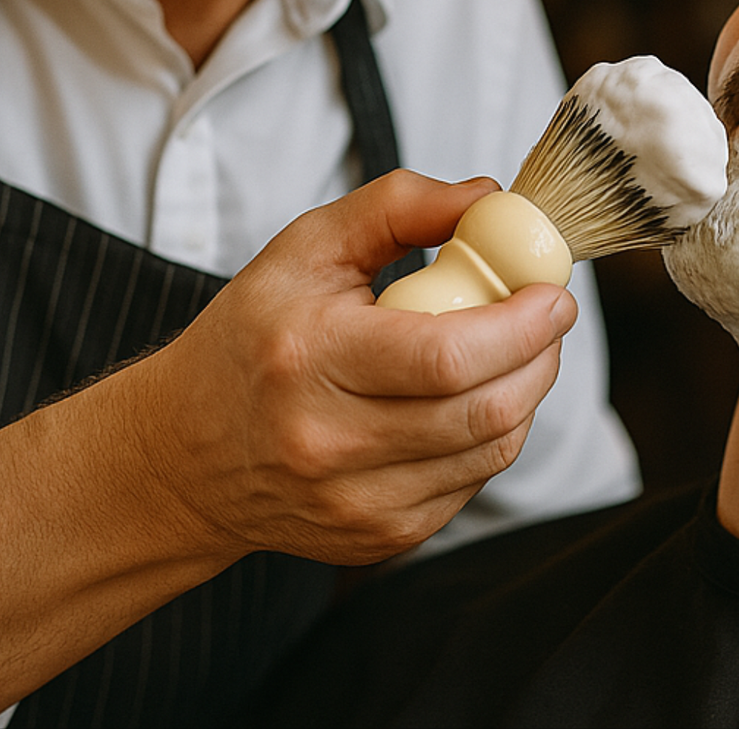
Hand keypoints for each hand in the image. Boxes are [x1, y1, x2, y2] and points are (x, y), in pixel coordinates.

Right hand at [0, 172, 573, 726]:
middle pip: (483, 412)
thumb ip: (400, 206)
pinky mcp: (377, 539)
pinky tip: (473, 397)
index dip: (522, 325)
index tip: (554, 292)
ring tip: (518, 349)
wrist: (185, 453)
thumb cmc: (253, 335)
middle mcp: (331, 444)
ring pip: (489, 453)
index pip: (447, 357)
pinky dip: (493, 435)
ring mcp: (356, 503)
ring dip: (527, 394)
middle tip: (550, 315)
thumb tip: (489, 198)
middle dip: (542, 357)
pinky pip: (471, 485)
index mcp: (311, 360)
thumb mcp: (308, 247)